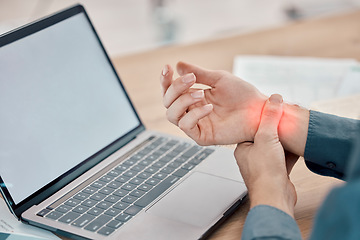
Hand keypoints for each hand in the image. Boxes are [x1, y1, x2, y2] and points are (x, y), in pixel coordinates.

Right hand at [160, 61, 266, 144]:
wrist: (259, 110)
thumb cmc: (242, 95)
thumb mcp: (219, 79)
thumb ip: (198, 73)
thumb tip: (178, 65)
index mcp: (193, 97)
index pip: (170, 91)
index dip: (165, 80)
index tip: (168, 68)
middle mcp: (191, 111)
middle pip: (167, 102)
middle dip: (175, 88)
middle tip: (191, 79)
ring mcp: (196, 124)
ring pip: (172, 114)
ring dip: (182, 101)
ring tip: (201, 94)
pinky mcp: (202, 136)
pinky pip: (186, 126)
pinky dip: (194, 114)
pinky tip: (209, 107)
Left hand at [234, 94, 297, 216]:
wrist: (275, 197)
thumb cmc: (264, 172)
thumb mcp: (266, 137)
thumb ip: (270, 117)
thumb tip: (274, 98)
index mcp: (242, 148)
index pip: (252, 128)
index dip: (264, 119)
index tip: (274, 111)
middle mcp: (252, 157)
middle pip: (266, 137)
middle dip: (277, 129)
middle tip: (286, 120)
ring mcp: (265, 165)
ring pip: (277, 147)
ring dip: (285, 140)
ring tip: (294, 130)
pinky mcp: (277, 173)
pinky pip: (285, 158)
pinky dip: (292, 152)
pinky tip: (298, 146)